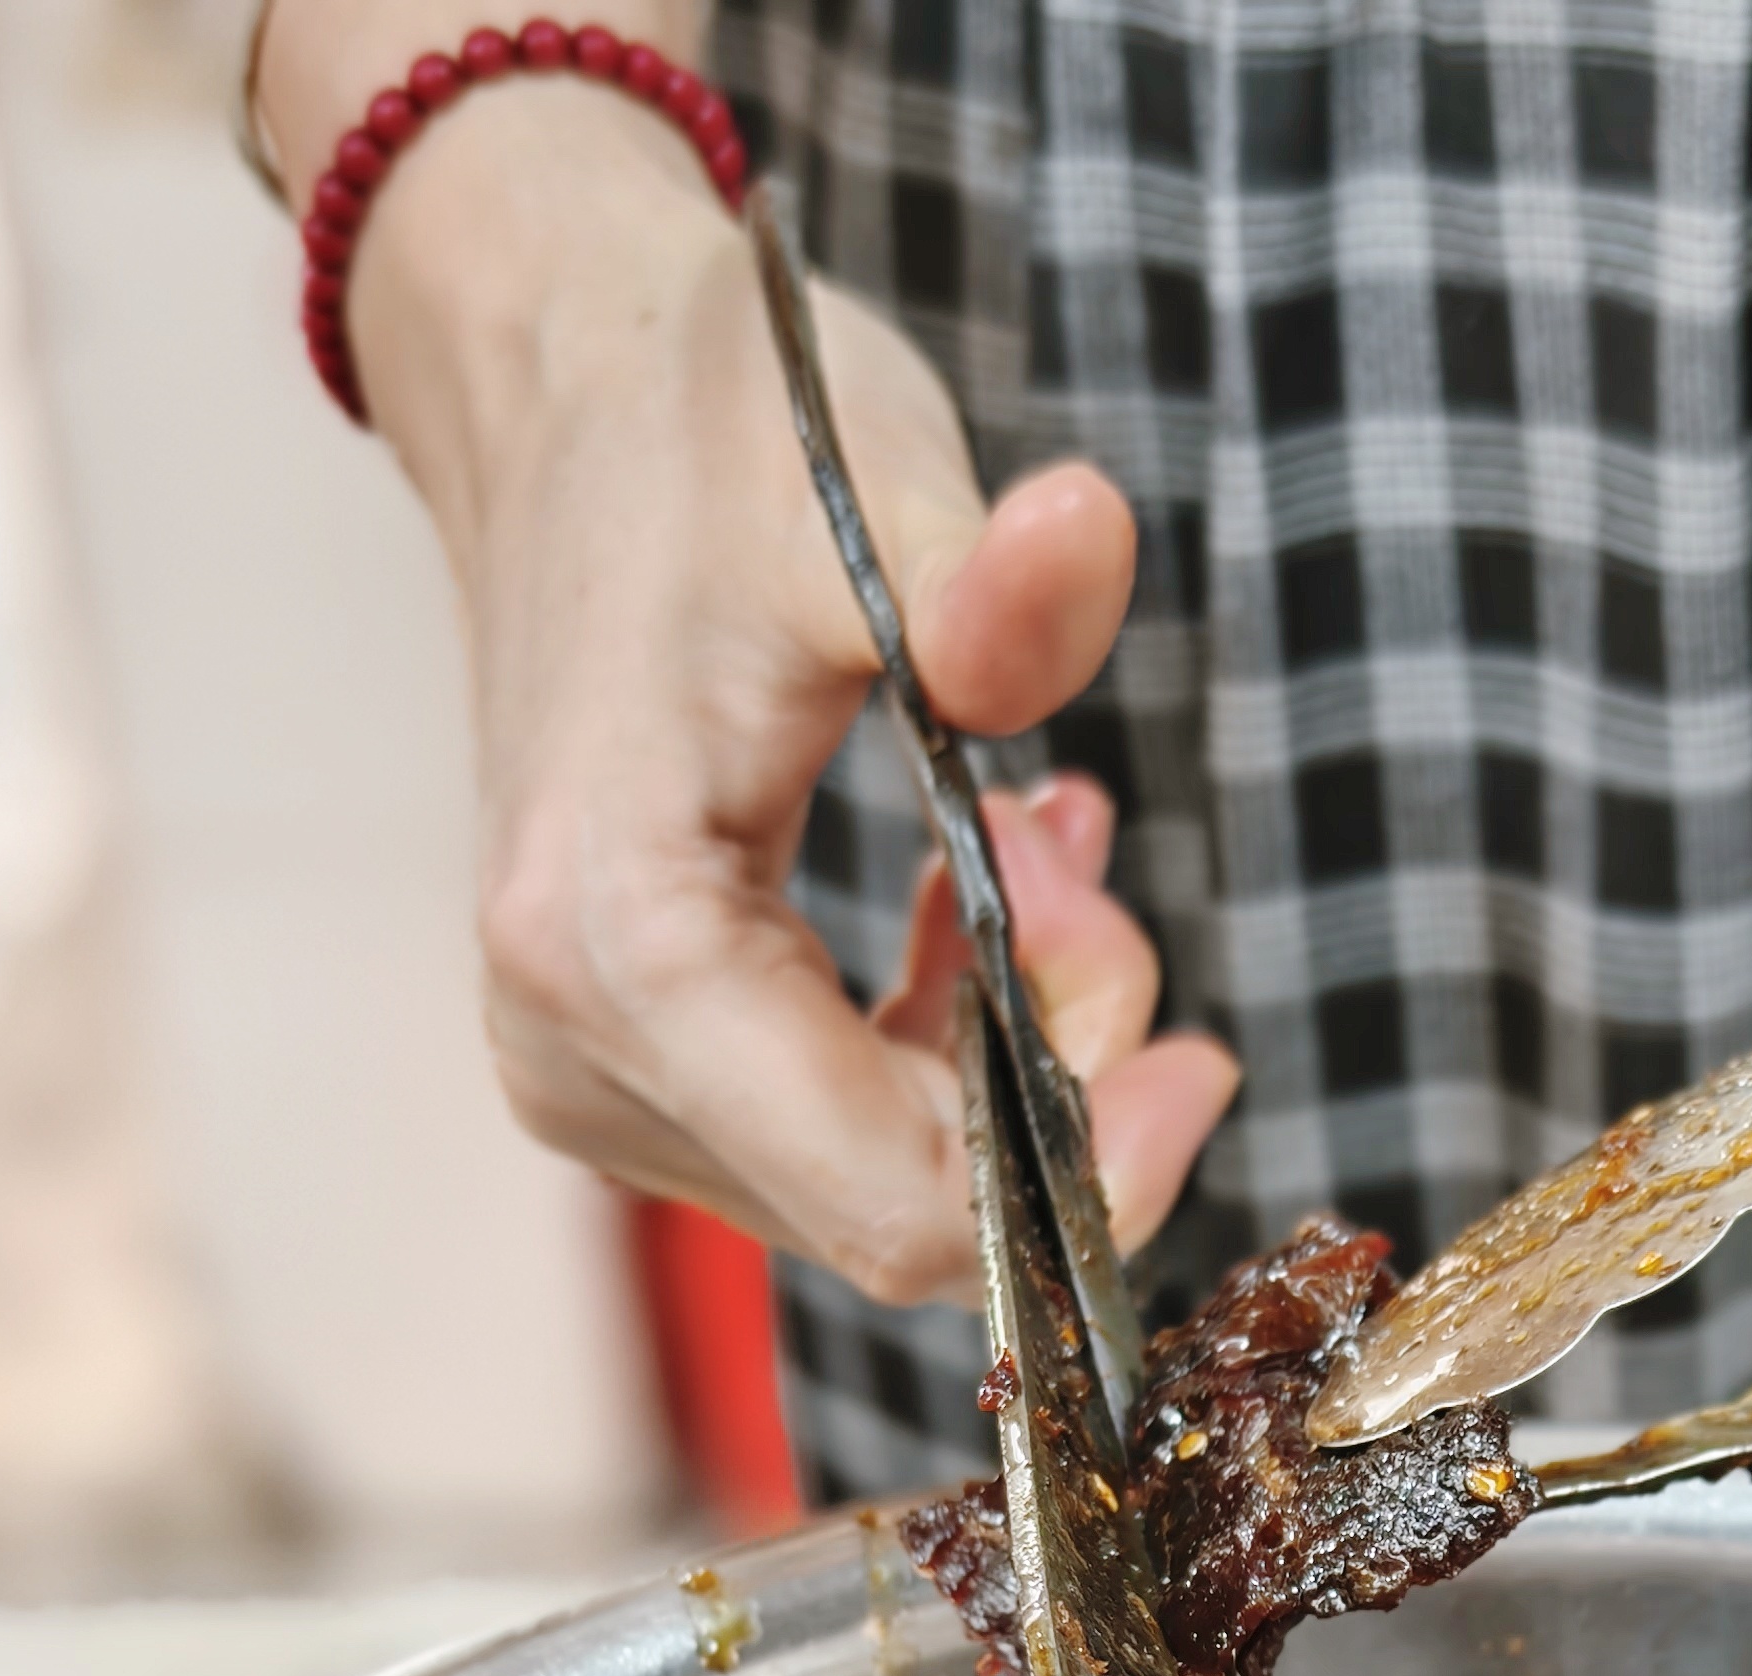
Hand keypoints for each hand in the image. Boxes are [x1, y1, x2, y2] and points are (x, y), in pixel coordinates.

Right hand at [255, 19, 1234, 1302]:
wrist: (549, 391)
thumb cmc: (703, 431)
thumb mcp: (867, 481)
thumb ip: (991, 586)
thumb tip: (1090, 541)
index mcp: (619, 946)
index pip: (897, 1208)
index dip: (1088, 1171)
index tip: (1202, 1053)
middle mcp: (576, 1052)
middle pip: (899, 1206)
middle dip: (1049, 1067)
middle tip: (1076, 848)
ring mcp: (585, 1075)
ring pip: (880, 1179)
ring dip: (1002, 1037)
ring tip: (1027, 830)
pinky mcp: (618, 1062)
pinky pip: (835, 1134)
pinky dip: (941, 1037)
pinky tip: (978, 895)